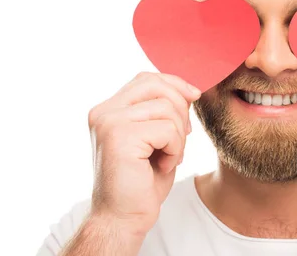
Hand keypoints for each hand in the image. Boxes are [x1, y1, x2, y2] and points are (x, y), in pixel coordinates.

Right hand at [87, 72, 200, 236]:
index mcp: (108, 109)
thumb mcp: (154, 138)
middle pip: (157, 85)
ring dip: (179, 136)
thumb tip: (188, 90)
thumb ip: (162, 111)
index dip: (174, 84)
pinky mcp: (119, 137)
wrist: (123, 218)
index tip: (193, 98)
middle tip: (181, 138)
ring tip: (168, 157)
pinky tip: (163, 166)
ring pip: (167, 108)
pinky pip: (168, 129)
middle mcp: (103, 112)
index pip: (146, 78)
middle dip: (180, 109)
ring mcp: (108, 122)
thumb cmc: (141, 181)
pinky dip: (175, 149)